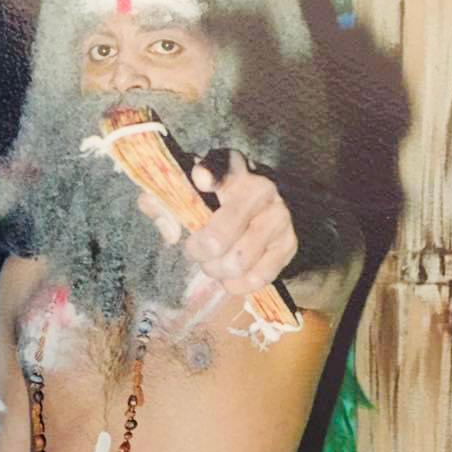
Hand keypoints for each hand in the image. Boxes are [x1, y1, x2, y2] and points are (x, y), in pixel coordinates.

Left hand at [137, 150, 296, 294]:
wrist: (254, 216)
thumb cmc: (211, 203)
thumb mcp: (183, 196)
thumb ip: (161, 206)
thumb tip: (171, 233)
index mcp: (232, 168)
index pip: (222, 167)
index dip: (210, 173)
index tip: (200, 178)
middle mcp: (262, 188)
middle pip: (220, 236)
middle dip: (199, 252)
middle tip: (194, 252)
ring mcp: (279, 217)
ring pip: (238, 261)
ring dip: (217, 270)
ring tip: (212, 264)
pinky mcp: (289, 243)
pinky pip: (259, 276)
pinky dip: (237, 284)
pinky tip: (229, 278)